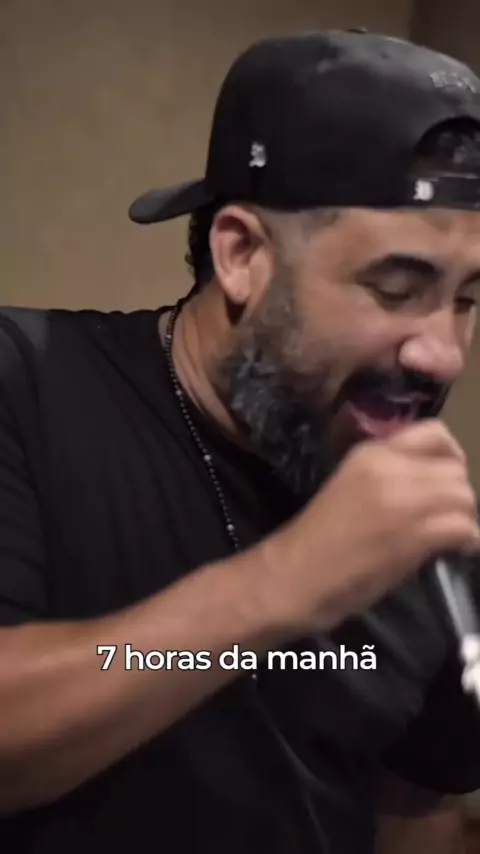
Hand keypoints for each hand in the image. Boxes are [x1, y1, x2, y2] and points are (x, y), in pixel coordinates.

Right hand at [262, 419, 479, 631]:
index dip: (451, 456)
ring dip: (464, 517)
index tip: (446, 480)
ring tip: (453, 537)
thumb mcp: (351, 488)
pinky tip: (455, 552)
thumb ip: (389, 478)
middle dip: (459, 494)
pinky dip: (468, 541)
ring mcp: (402, 498)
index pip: (434, 432)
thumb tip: (431, 488)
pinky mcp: (413, 533)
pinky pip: (463, 527)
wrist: (295, 575)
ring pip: (463, 496)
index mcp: (371, 452)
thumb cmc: (318, 540)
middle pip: (454, 468)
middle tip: (449, 517)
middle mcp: (389, 466)